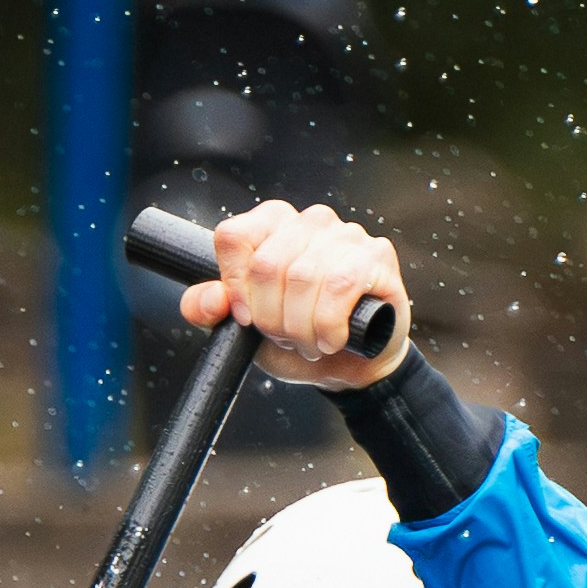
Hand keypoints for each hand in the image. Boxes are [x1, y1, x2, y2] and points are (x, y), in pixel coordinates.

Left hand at [175, 199, 410, 391]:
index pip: (234, 236)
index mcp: (271, 225)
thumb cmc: (296, 338)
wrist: (347, 366)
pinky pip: (339, 285)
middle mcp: (308, 221)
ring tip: (310, 341)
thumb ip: (210, 310)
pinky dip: (329, 325)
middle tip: (286, 337)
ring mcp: (345, 234)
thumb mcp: (242, 329)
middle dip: (271, 317)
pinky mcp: (376, 254)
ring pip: (302, 277)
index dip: (235, 285)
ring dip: (302, 326)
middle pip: (266, 265)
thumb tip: (210, 299)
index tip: (246, 318)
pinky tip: (333, 339)